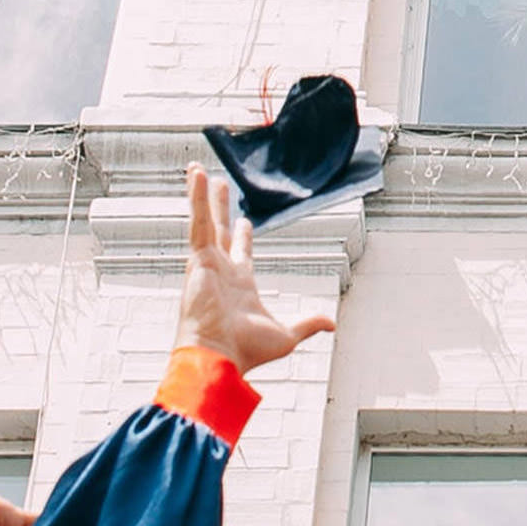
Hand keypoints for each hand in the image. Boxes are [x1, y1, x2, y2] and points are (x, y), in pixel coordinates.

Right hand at [175, 165, 333, 372]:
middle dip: (219, 208)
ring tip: (198, 170)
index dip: (242, 236)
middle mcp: (220, 271)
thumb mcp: (286, 334)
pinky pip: (197, 221)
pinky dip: (196, 198)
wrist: (219, 355)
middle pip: (220, 230)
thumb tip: (331, 323)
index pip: (240, 253)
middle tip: (218, 185)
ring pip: (204, 220)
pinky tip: (196, 176)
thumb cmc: (245, 351)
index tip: (244, 221)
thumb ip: (307, 324)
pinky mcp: (197, 258)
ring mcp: (206, 263)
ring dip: (202, 195)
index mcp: (239, 285)